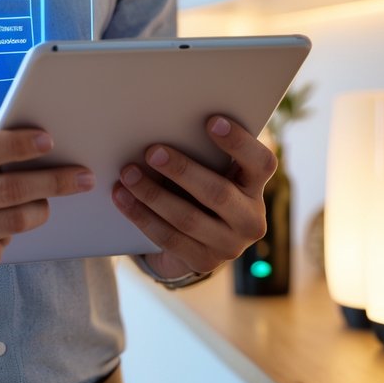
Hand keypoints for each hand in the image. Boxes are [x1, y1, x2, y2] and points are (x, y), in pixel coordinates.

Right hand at [0, 129, 94, 281]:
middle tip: (82, 177)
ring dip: (39, 211)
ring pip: (14, 222)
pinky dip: (10, 237)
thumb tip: (42, 148)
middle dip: (53, 182)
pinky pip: (1, 248)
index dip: (19, 145)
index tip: (50, 141)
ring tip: (45, 204)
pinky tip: (3, 229)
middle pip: (9, 189)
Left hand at [112, 116, 274, 279]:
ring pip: (188, 218)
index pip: (261, 163)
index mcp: (256, 187)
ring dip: (152, 194)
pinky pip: (168, 238)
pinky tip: (122, 198)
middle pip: (218, 192)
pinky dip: (141, 215)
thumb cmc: (199, 190)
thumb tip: (161, 126)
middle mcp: (250, 219)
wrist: (196, 242)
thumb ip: (201, 155)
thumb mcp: (210, 173)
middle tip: (151, 151)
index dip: (239, 142)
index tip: (211, 121)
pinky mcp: (203, 261)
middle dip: (182, 170)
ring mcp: (229, 246)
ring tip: (127, 174)